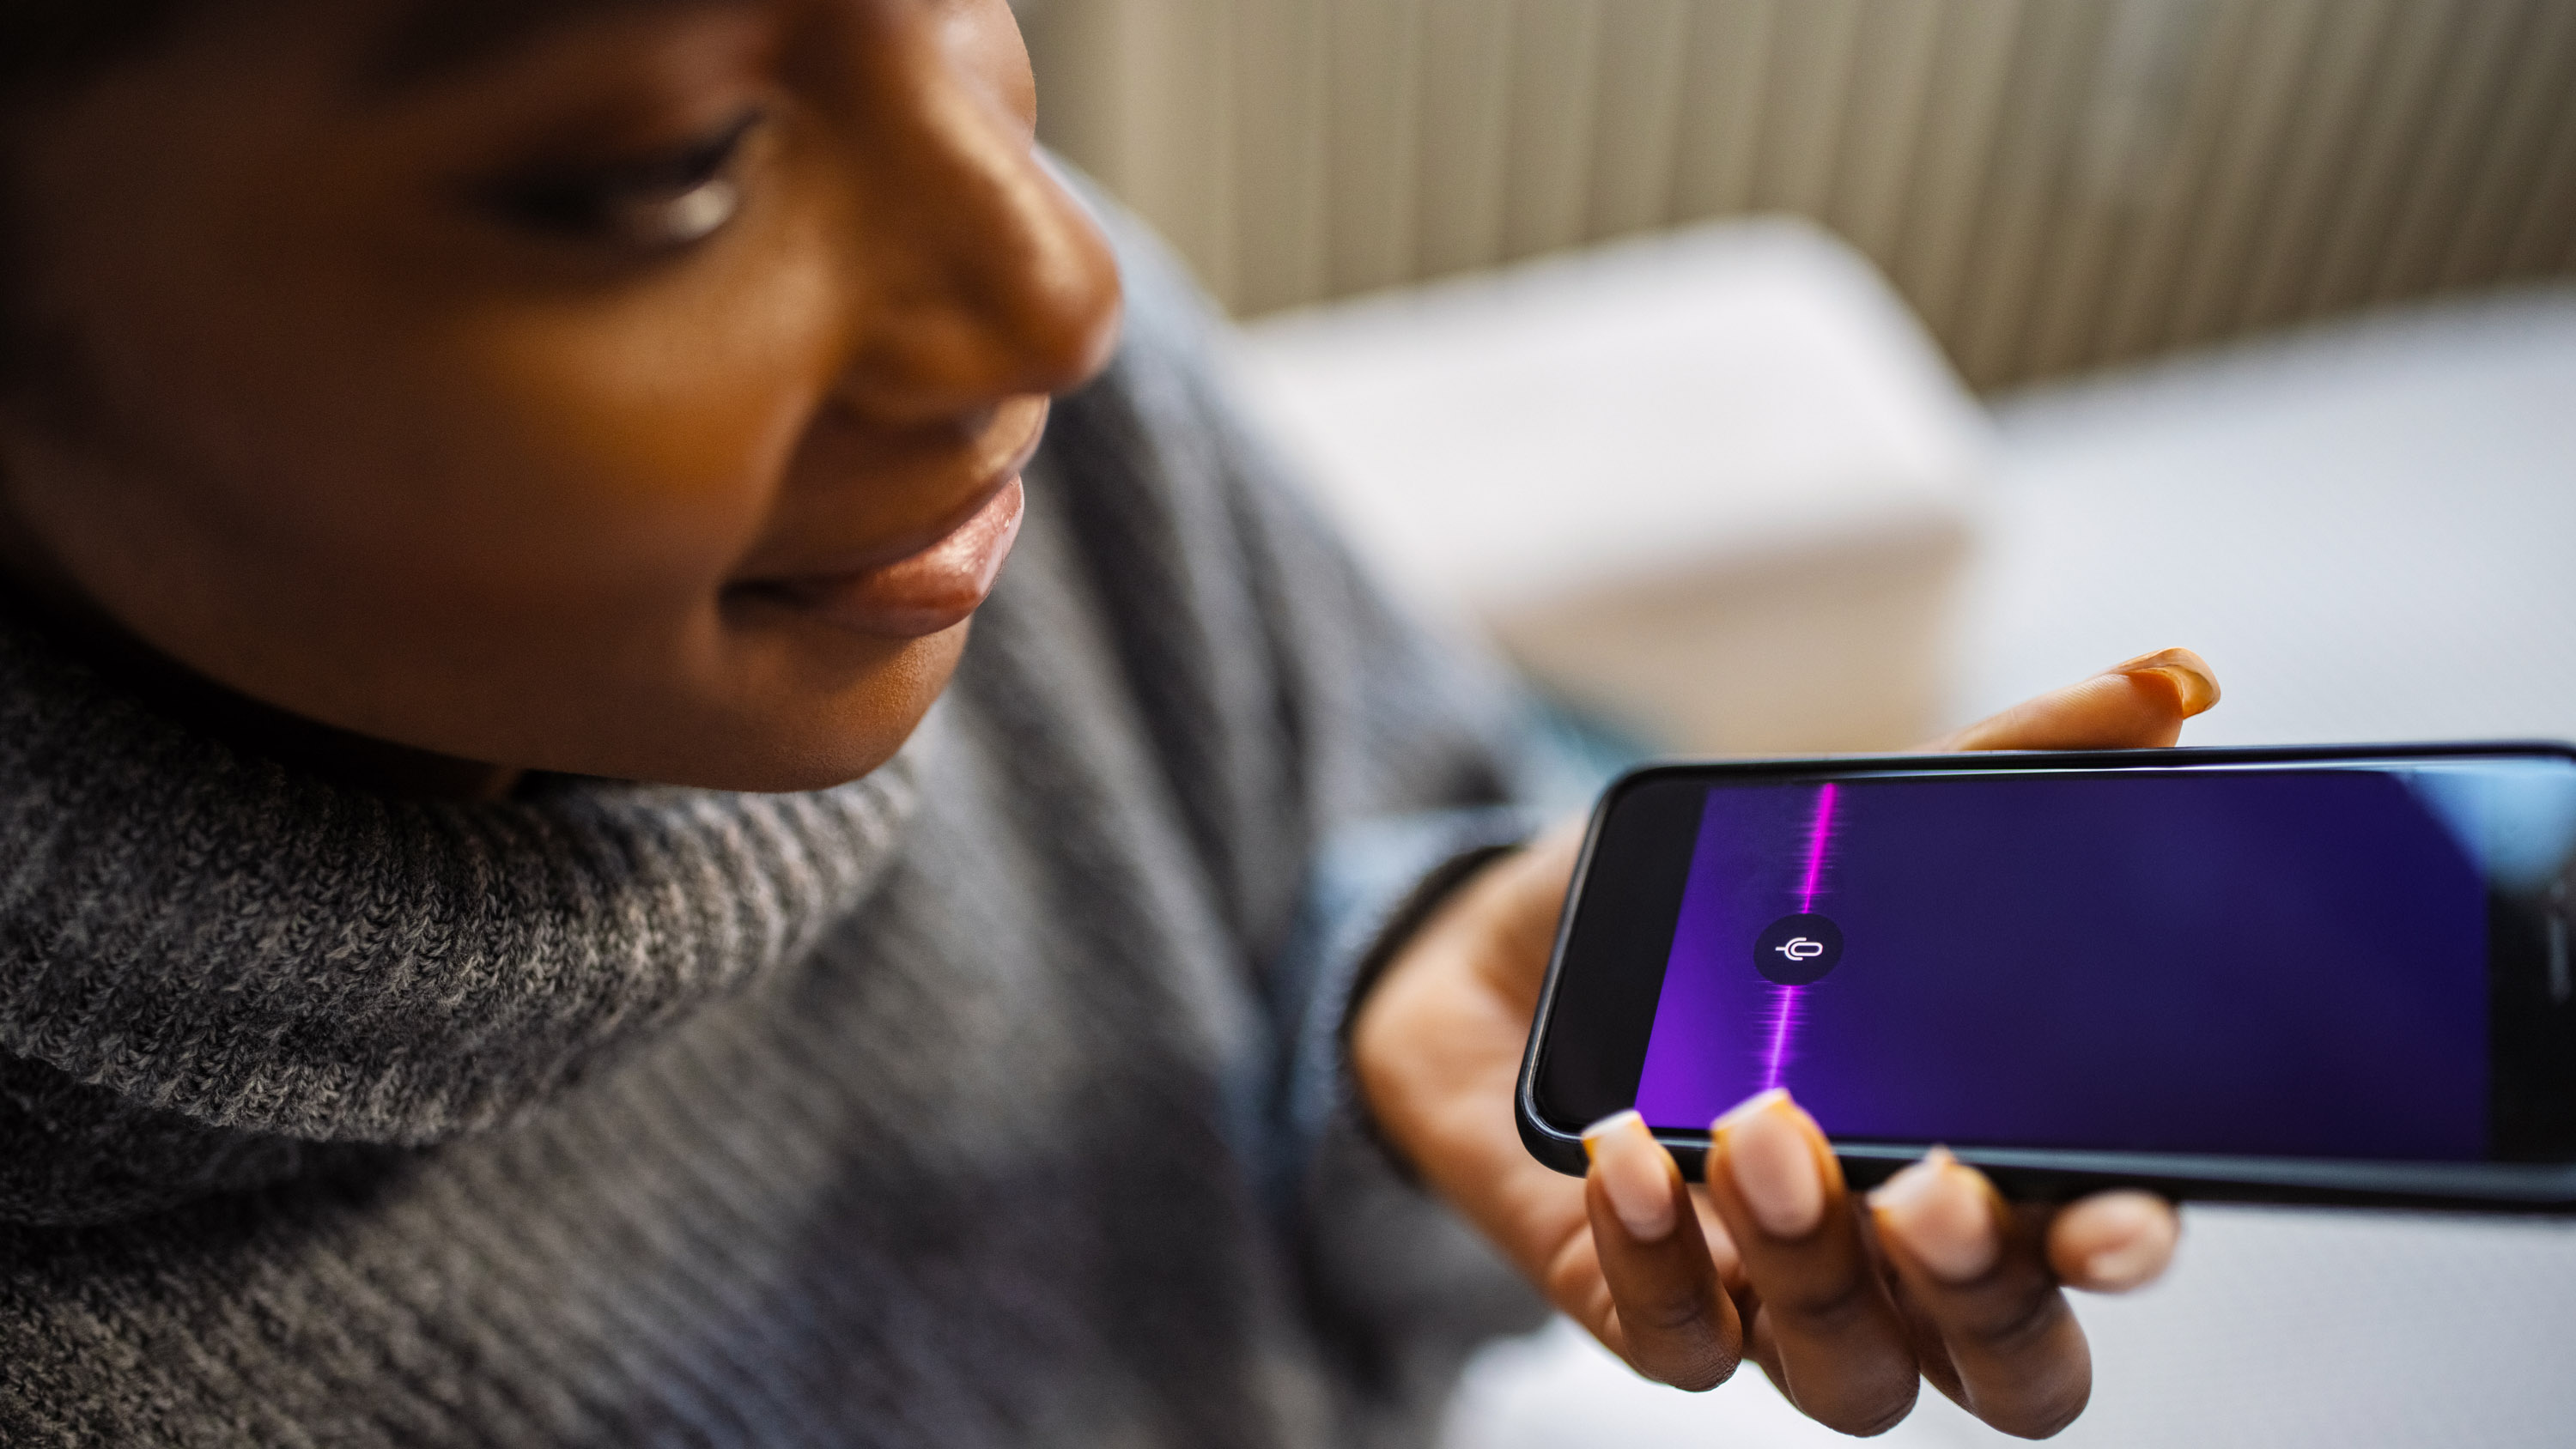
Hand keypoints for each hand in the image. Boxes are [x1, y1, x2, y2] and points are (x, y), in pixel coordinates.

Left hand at [1352, 648, 2217, 1436]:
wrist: (1500, 962)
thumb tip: (2172, 680)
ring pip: (1849, 1375)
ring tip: (1760, 1122)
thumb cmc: (1705, 920)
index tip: (2125, 1208)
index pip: (2090, 1247)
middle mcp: (1899, 1261)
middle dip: (1985, 1293)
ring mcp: (1771, 1297)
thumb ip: (2007, 766)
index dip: (2120, 1248)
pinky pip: (1675, 1339)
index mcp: (1984, 1157)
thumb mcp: (1844, 827)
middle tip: (1938, 1185)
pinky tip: (1632, 1148)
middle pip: (2007, 1364)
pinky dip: (1658, 1252)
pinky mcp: (1640, 1304)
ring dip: (1815, 1262)